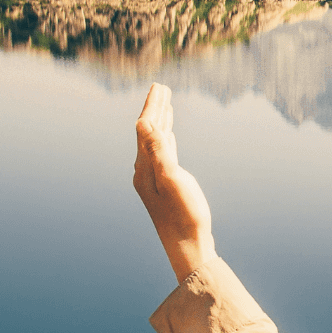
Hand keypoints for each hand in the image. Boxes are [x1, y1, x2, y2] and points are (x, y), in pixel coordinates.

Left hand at [133, 83, 216, 281]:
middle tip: (161, 87)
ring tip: (166, 104)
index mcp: (145, 167)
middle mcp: (146, 170)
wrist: (188, 247)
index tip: (159, 86)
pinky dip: (166, 138)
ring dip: (161, 121)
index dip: (152, 106)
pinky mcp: (166, 185)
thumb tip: (143, 123)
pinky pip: (163, 153)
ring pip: (156, 141)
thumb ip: (158, 150)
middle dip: (155, 108)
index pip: (146, 128)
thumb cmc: (184, 215)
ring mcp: (155, 178)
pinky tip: (169, 135)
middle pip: (149, 132)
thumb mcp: (172, 179)